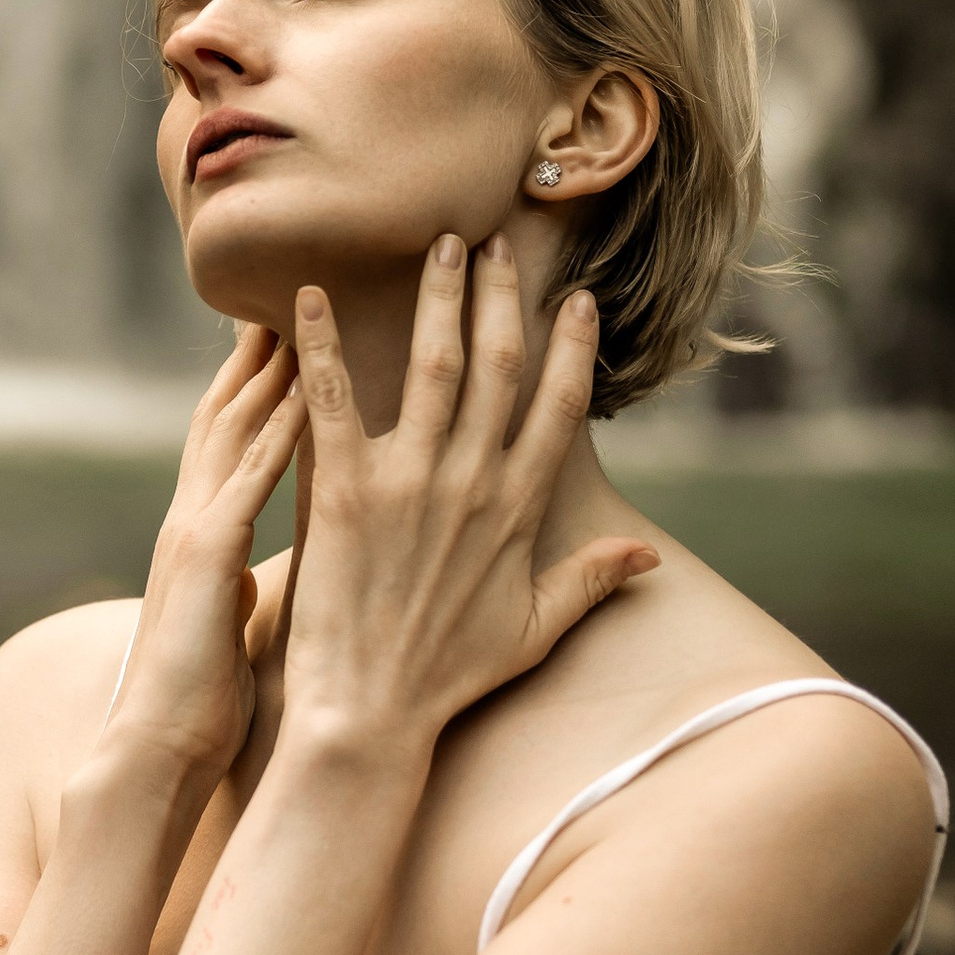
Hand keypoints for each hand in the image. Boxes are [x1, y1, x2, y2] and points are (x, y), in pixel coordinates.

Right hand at [100, 326, 307, 791]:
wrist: (155, 751)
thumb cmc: (199, 698)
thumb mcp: (233, 621)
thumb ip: (249, 581)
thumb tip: (268, 568)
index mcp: (205, 531)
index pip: (232, 435)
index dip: (257, 377)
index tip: (291, 324)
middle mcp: (195, 515)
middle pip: (227, 409)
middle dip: (259, 346)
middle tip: (296, 282)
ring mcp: (195, 530)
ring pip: (232, 427)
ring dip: (268, 366)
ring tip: (305, 308)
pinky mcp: (206, 559)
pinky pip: (245, 481)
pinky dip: (273, 433)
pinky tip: (306, 394)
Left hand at [279, 240, 657, 761]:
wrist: (370, 714)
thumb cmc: (449, 677)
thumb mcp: (534, 628)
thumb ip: (589, 580)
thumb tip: (649, 557)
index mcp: (517, 511)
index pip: (556, 409)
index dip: (569, 349)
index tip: (573, 298)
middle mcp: (472, 483)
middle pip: (497, 368)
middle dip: (499, 297)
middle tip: (494, 239)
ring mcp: (410, 482)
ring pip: (433, 366)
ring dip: (436, 299)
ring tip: (437, 243)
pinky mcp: (345, 490)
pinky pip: (332, 400)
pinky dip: (316, 345)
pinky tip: (304, 296)